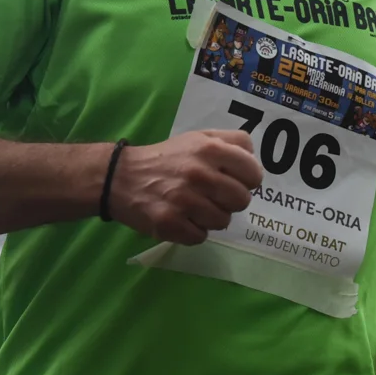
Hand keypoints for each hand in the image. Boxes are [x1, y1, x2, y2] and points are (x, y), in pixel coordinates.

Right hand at [110, 131, 262, 244]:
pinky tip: (182, 218)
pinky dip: (194, 231)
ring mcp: (184, 201)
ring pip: (223, 221)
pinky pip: (201, 237)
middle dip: (231, 201)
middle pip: (242, 200)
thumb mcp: (198, 138)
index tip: (235, 181)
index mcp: (210, 149)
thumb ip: (231, 141)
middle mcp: (199, 174)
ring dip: (212, 217)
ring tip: (195, 207)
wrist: (121, 177)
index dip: (248, 180)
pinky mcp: (170, 224)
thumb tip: (254, 156)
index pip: (254, 174)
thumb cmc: (166, 158)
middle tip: (214, 196)